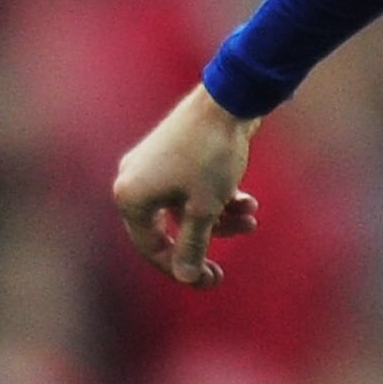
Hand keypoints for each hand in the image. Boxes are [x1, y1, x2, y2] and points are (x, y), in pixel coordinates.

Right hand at [113, 85, 260, 286]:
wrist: (227, 101)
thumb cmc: (211, 157)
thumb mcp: (205, 209)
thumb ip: (193, 246)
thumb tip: (186, 278)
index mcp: (130, 197)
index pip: (151, 248)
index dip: (181, 270)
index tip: (211, 282)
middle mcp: (134, 181)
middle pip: (168, 231)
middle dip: (202, 246)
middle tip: (223, 273)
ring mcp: (154, 168)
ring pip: (186, 211)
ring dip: (220, 221)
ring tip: (251, 219)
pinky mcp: (175, 158)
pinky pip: (193, 191)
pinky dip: (220, 199)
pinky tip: (249, 202)